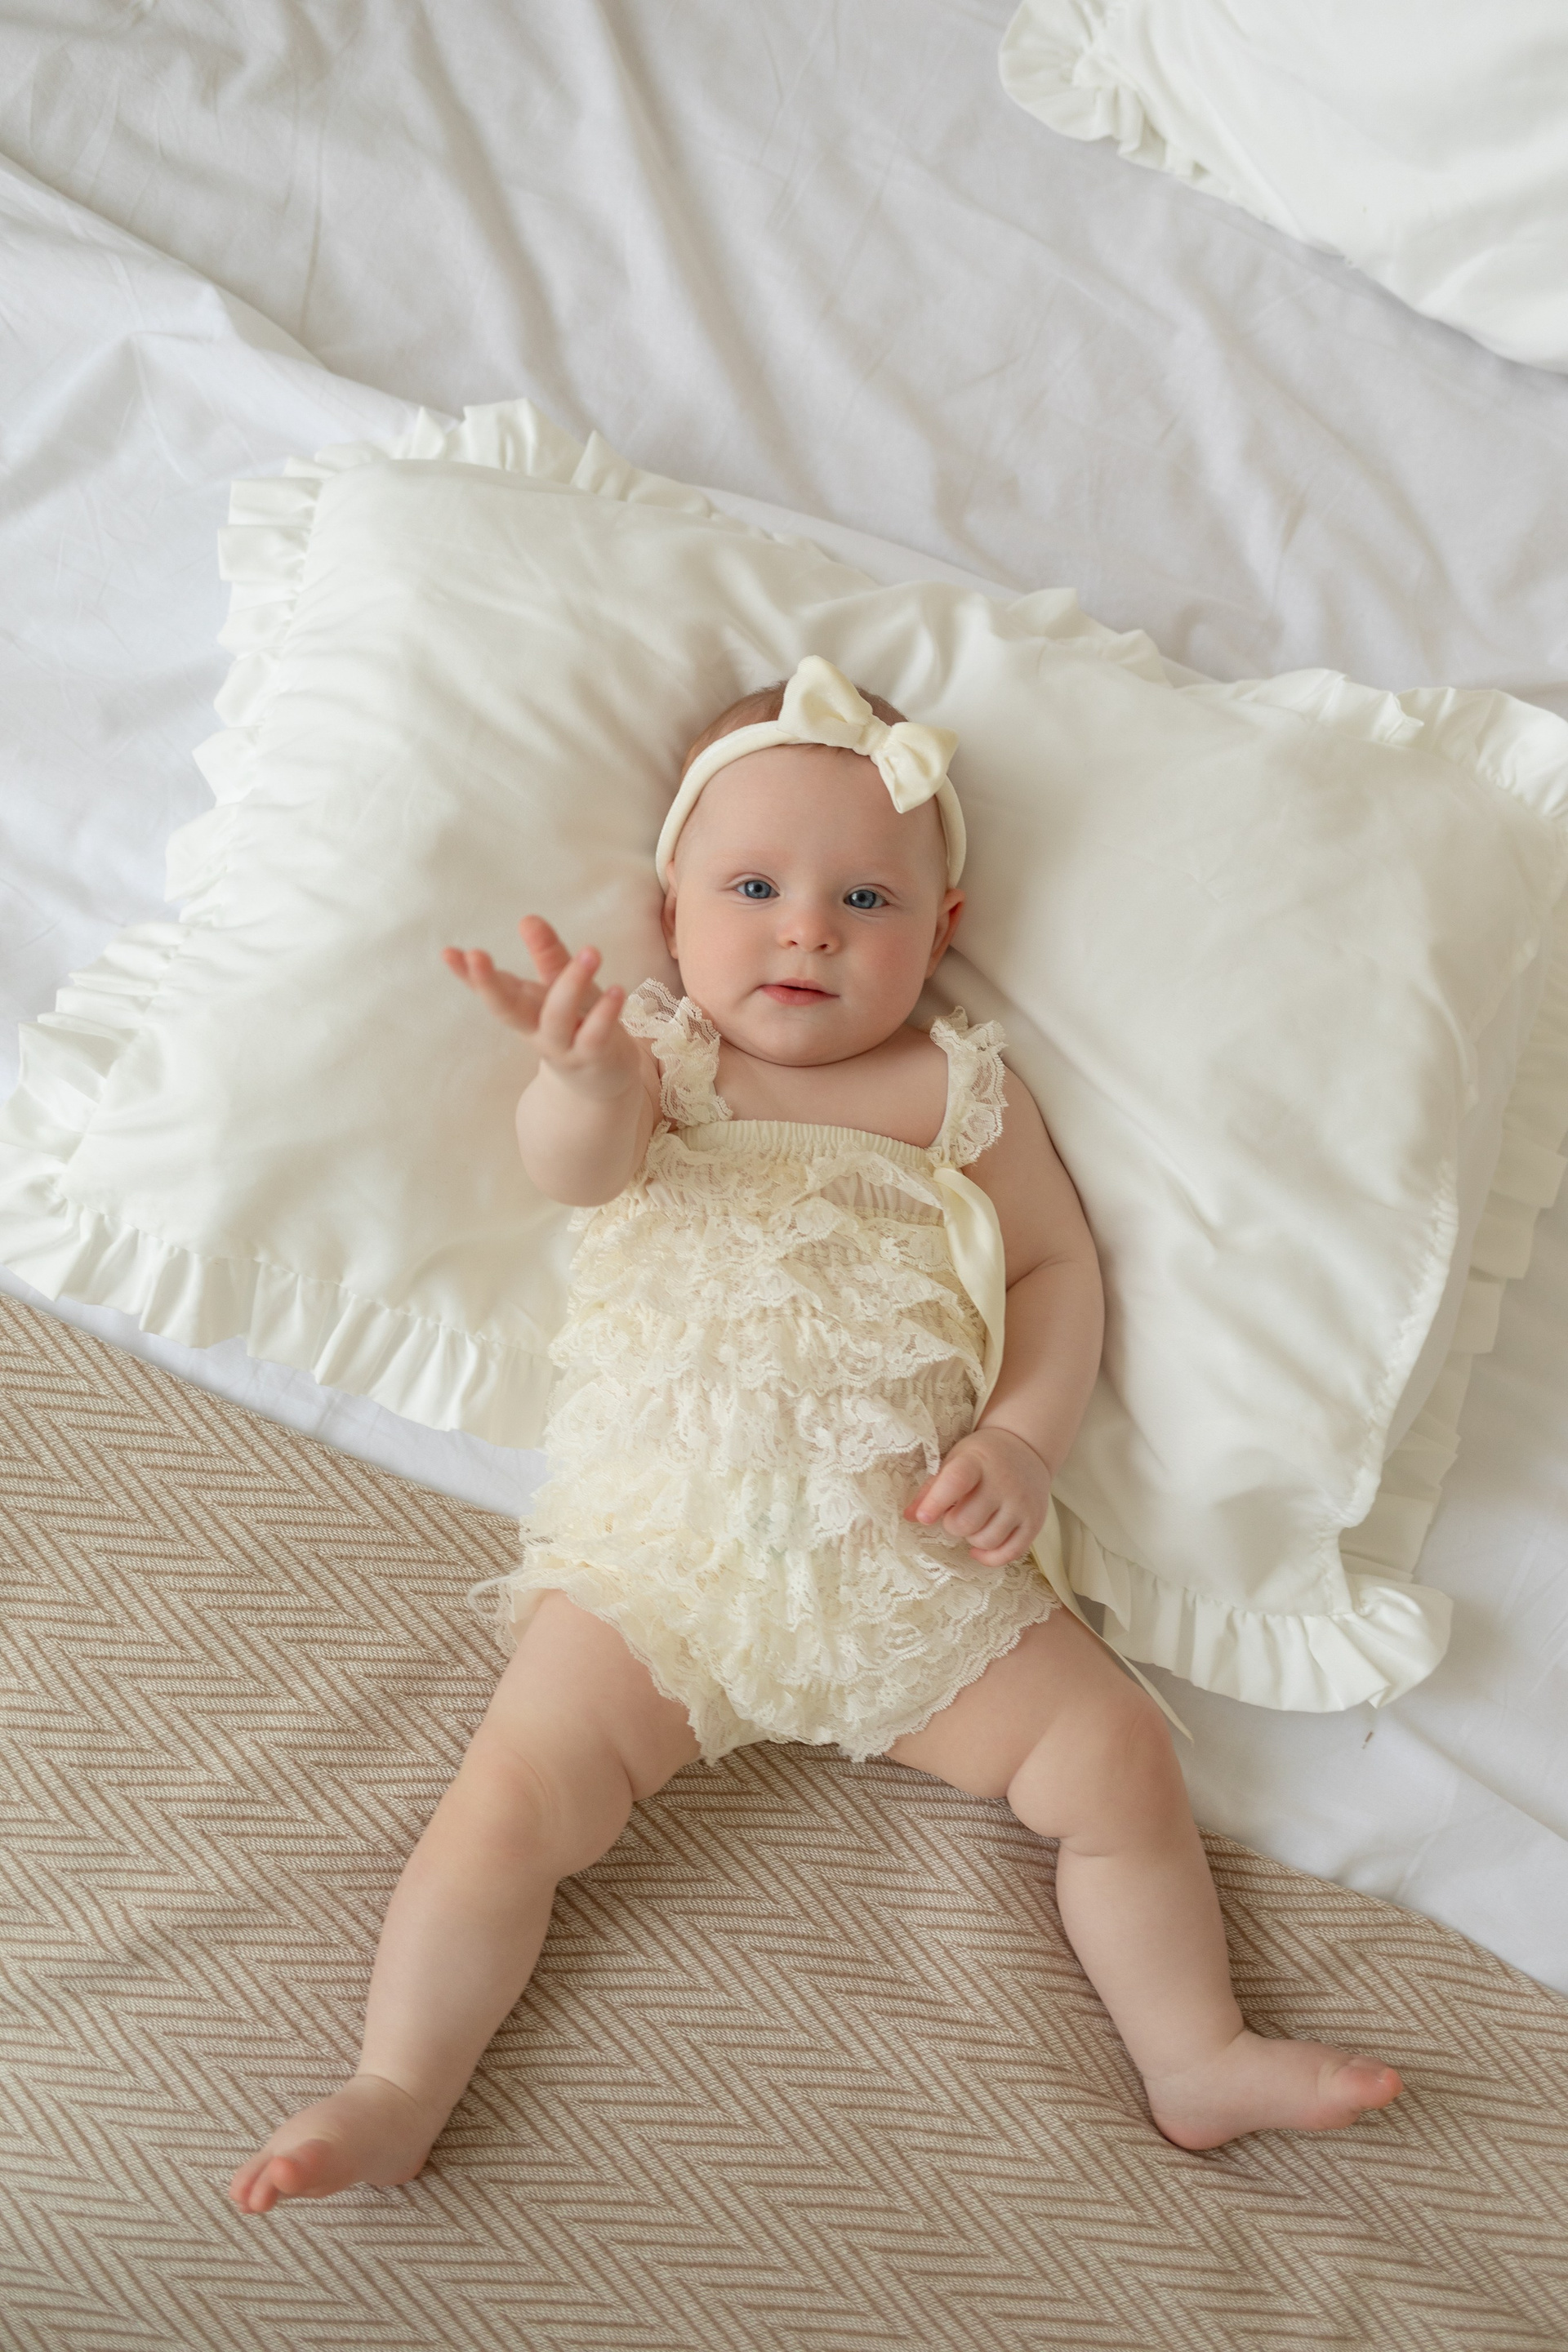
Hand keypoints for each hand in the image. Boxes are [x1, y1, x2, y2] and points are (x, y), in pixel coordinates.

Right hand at [444, 915, 639, 1100]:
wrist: (602, 1080)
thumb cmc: (577, 1024)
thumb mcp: (561, 987)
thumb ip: (547, 955)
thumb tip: (527, 919)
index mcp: (522, 1008)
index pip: (491, 988)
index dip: (468, 974)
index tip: (447, 953)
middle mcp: (534, 1028)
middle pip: (506, 1009)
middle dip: (488, 984)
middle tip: (475, 954)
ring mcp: (561, 1045)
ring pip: (557, 1017)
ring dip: (570, 984)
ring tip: (590, 951)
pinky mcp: (591, 1056)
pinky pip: (595, 1036)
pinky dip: (605, 1014)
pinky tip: (617, 991)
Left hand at [903, 1426, 1051, 1566]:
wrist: (1027, 1449)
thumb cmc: (983, 1458)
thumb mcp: (956, 1460)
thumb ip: (933, 1487)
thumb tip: (910, 1516)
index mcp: (978, 1461)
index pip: (956, 1481)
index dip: (937, 1502)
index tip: (924, 1518)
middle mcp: (1004, 1482)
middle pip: (967, 1521)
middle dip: (952, 1524)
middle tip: (955, 1514)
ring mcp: (1022, 1504)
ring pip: (986, 1540)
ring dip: (971, 1539)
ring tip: (972, 1523)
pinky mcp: (1034, 1522)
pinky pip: (1009, 1553)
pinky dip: (990, 1557)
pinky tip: (979, 1548)